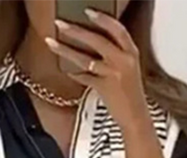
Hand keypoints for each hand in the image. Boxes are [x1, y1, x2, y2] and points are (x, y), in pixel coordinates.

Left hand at [47, 10, 148, 129]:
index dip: (102, 19)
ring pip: (85, 58)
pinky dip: (75, 74)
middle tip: (60, 23)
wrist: (135, 116)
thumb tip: (92, 40)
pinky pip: (84, 77)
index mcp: (131, 52)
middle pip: (97, 40)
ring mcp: (113, 74)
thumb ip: (116, 52)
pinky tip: (67, 70)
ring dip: (66, 50)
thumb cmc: (130, 92)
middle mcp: (123, 61)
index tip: (87, 11)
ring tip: (52, 43)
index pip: (117, 29)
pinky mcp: (104, 88)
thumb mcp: (128, 67)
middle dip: (75, 30)